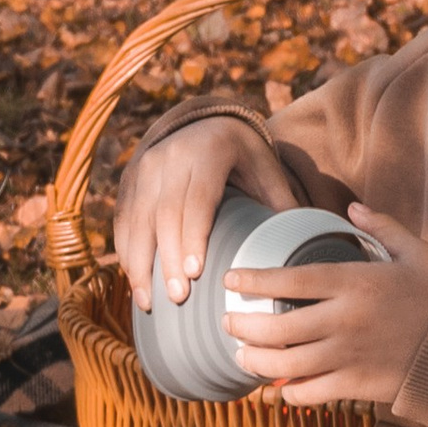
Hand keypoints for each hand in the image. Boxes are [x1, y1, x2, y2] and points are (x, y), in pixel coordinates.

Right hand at [115, 115, 298, 311]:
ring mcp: (144, 168)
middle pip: (164, 213)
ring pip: (137, 220)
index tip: (194, 272)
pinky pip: (124, 222)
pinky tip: (135, 284)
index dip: (193, 235)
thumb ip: (282, 204)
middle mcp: (170, 157)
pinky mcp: (128, 182)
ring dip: (140, 264)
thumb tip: (304, 249)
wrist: (203, 124)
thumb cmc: (243, 157)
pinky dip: (127, 254)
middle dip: (167, 259)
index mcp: (208, 152)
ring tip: (148, 302)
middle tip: (176, 298)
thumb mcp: (267, 170)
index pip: (198, 198)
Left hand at [226, 203, 427, 408]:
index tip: (230, 279)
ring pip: (284, 364)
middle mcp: (344, 320)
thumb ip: (383, 228)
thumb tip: (353, 207)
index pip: (290, 279)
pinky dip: (288, 392)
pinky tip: (280, 385)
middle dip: (242, 327)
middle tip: (229, 322)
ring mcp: (348, 356)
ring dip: (255, 362)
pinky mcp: (355, 386)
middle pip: (275, 327)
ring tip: (242, 355)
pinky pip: (308, 393)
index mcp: (356, 282)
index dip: (254, 280)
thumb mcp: (418, 253)